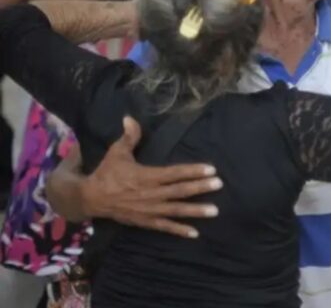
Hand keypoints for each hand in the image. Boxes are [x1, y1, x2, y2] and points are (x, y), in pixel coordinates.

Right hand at [81, 116, 222, 237]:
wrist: (90, 198)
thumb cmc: (107, 173)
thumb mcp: (117, 152)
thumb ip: (129, 137)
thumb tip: (130, 118)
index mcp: (146, 176)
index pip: (174, 173)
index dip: (193, 171)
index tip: (211, 169)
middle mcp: (150, 194)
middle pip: (179, 191)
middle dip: (200, 188)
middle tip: (220, 185)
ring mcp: (149, 210)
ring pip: (176, 210)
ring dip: (196, 211)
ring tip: (215, 211)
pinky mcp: (145, 221)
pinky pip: (164, 227)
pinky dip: (179, 230)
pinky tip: (195, 233)